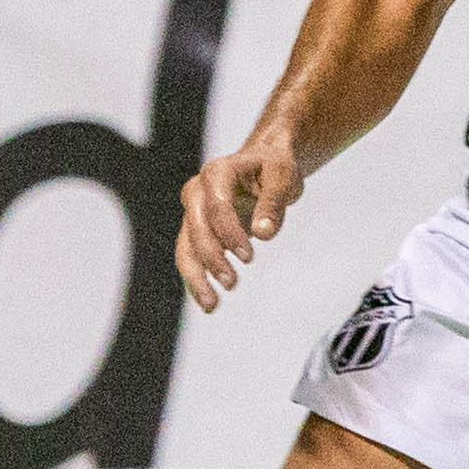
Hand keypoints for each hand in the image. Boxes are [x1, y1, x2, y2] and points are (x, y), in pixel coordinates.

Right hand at [178, 135, 307, 311]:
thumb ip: (273, 203)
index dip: (231, 233)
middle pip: (196, 229)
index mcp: (217, 172)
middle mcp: (197, 191)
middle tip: (233, 283)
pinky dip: (196, 280)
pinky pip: (190, 257)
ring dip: (196, 277)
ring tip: (212, 305)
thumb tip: (263, 233)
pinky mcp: (195, 230)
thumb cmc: (274, 168)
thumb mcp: (282, 177)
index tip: (249, 257)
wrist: (263, 164)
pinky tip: (208, 302)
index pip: (218, 207)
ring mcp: (192, 211)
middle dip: (211, 258)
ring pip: (186, 247)